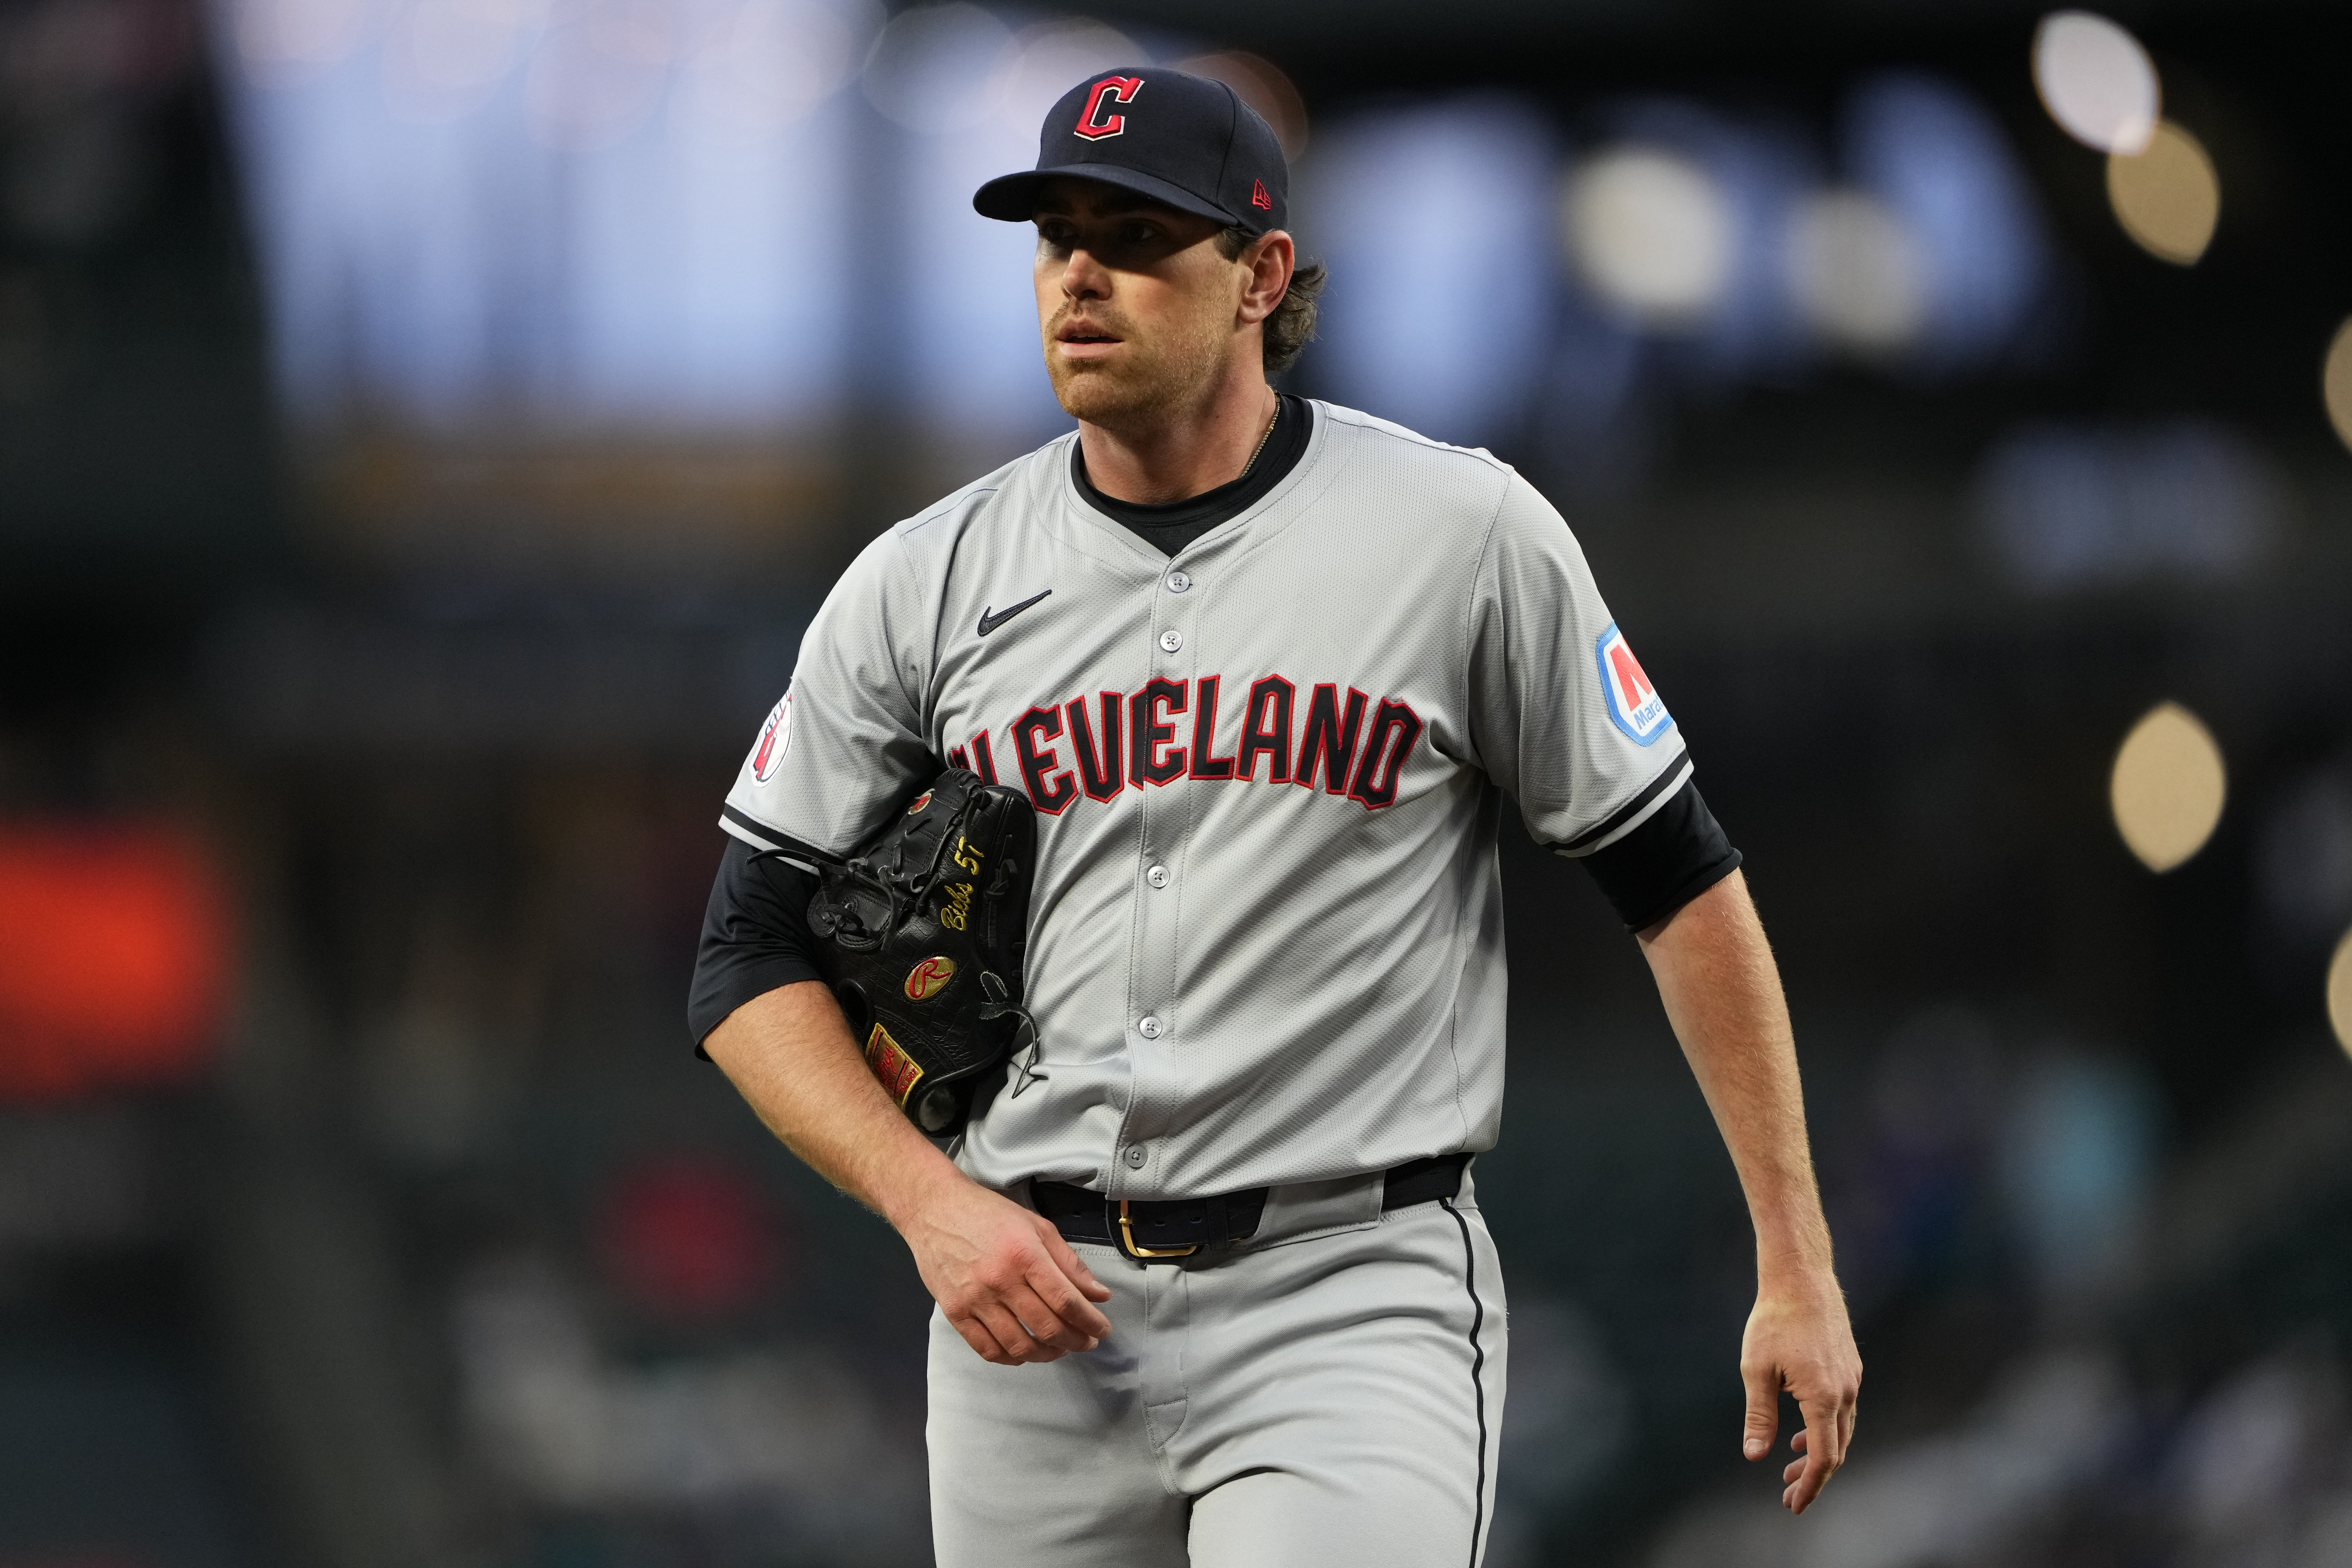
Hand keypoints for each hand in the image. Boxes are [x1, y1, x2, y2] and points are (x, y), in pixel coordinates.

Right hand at [893, 1175, 1114, 1364]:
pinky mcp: (954, 1312)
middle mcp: (1000, 1280)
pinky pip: (987, 1349)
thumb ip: (1069, 1263)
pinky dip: (1011, 1358)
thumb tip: (1099, 1295)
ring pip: (1018, 1346)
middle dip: (1075, 1341)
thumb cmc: (989, 1215)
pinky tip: (1024, 1352)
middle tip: (1086, 1342)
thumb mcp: (1037, 1227)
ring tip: (1059, 1348)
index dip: (1090, 1321)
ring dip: (1046, 1354)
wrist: (934, 1209)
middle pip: (1046, 1326)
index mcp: (1025, 1254)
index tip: (1102, 1330)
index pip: (1066, 1301)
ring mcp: (974, 1299)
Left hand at [1739, 1277, 1860, 1513]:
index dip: (1809, 1486)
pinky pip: (1842, 1410)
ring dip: (1818, 1452)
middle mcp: (1845, 1392)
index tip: (1793, 1505)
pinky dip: (1824, 1429)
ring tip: (1789, 1465)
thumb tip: (1754, 1455)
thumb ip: (1759, 1416)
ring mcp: (1851, 1379)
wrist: (1801, 1279)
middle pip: (1835, 1450)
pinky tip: (1801, 1432)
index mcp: (1823, 1397)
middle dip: (1812, 1476)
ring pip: (1841, 1431)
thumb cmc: (1773, 1321)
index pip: (1822, 1457)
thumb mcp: (1757, 1370)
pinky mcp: (1849, 1367)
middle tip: (1787, 1493)